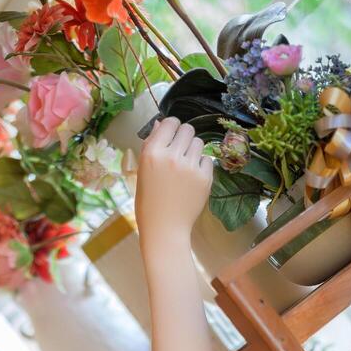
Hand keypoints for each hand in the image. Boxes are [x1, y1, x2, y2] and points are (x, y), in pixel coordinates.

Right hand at [134, 117, 212, 242]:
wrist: (164, 228)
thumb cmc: (149, 201)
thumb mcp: (143, 171)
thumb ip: (151, 145)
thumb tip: (160, 123)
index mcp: (152, 152)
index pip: (170, 122)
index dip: (172, 128)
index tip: (171, 137)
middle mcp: (171, 156)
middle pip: (187, 129)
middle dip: (184, 138)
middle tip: (179, 154)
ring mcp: (190, 167)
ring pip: (199, 143)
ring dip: (193, 151)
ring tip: (185, 168)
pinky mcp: (204, 178)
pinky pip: (207, 159)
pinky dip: (201, 166)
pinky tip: (192, 179)